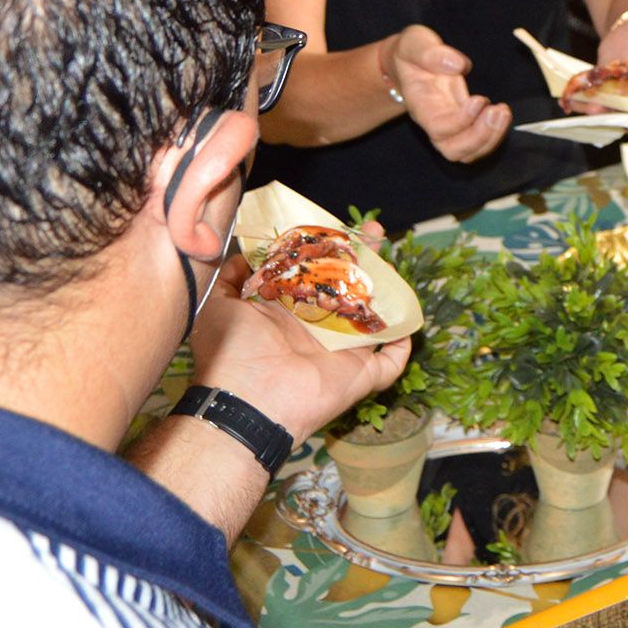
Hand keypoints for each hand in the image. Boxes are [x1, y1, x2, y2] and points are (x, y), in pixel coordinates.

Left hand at [190, 252, 409, 442]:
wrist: (246, 400)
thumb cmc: (230, 352)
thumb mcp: (219, 305)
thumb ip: (229, 279)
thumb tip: (241, 258)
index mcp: (289, 312)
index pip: (316, 275)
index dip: (328, 251)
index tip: (337, 226)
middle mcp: (317, 329)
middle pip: (349, 289)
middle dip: (364, 259)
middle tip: (375, 233)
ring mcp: (340, 353)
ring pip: (374, 318)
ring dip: (389, 292)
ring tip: (393, 262)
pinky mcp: (359, 375)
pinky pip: (389, 363)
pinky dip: (401, 345)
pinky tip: (409, 322)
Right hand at [384, 24, 510, 162]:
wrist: (408, 62)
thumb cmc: (411, 53)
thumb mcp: (414, 43)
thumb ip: (430, 53)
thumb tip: (457, 66)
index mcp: (421, 105)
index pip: (439, 128)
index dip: (462, 121)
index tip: (480, 99)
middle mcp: (434, 122)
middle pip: (453, 150)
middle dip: (480, 137)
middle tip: (497, 111)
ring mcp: (450, 125)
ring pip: (468, 152)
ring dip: (491, 138)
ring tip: (503, 112)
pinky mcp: (465, 122)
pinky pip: (479, 141)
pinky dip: (494, 133)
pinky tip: (501, 112)